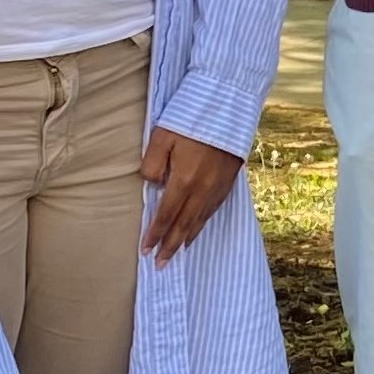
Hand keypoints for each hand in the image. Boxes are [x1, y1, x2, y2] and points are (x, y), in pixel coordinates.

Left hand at [139, 128, 243, 266]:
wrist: (228, 107)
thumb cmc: (191, 119)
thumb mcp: (162, 136)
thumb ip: (152, 164)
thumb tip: (153, 185)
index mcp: (184, 180)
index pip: (166, 215)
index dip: (155, 234)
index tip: (146, 250)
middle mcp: (202, 189)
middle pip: (184, 225)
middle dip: (171, 246)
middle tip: (160, 265)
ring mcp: (217, 187)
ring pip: (200, 220)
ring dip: (186, 239)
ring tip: (177, 252)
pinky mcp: (228, 182)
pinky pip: (212, 210)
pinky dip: (202, 224)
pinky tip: (196, 229)